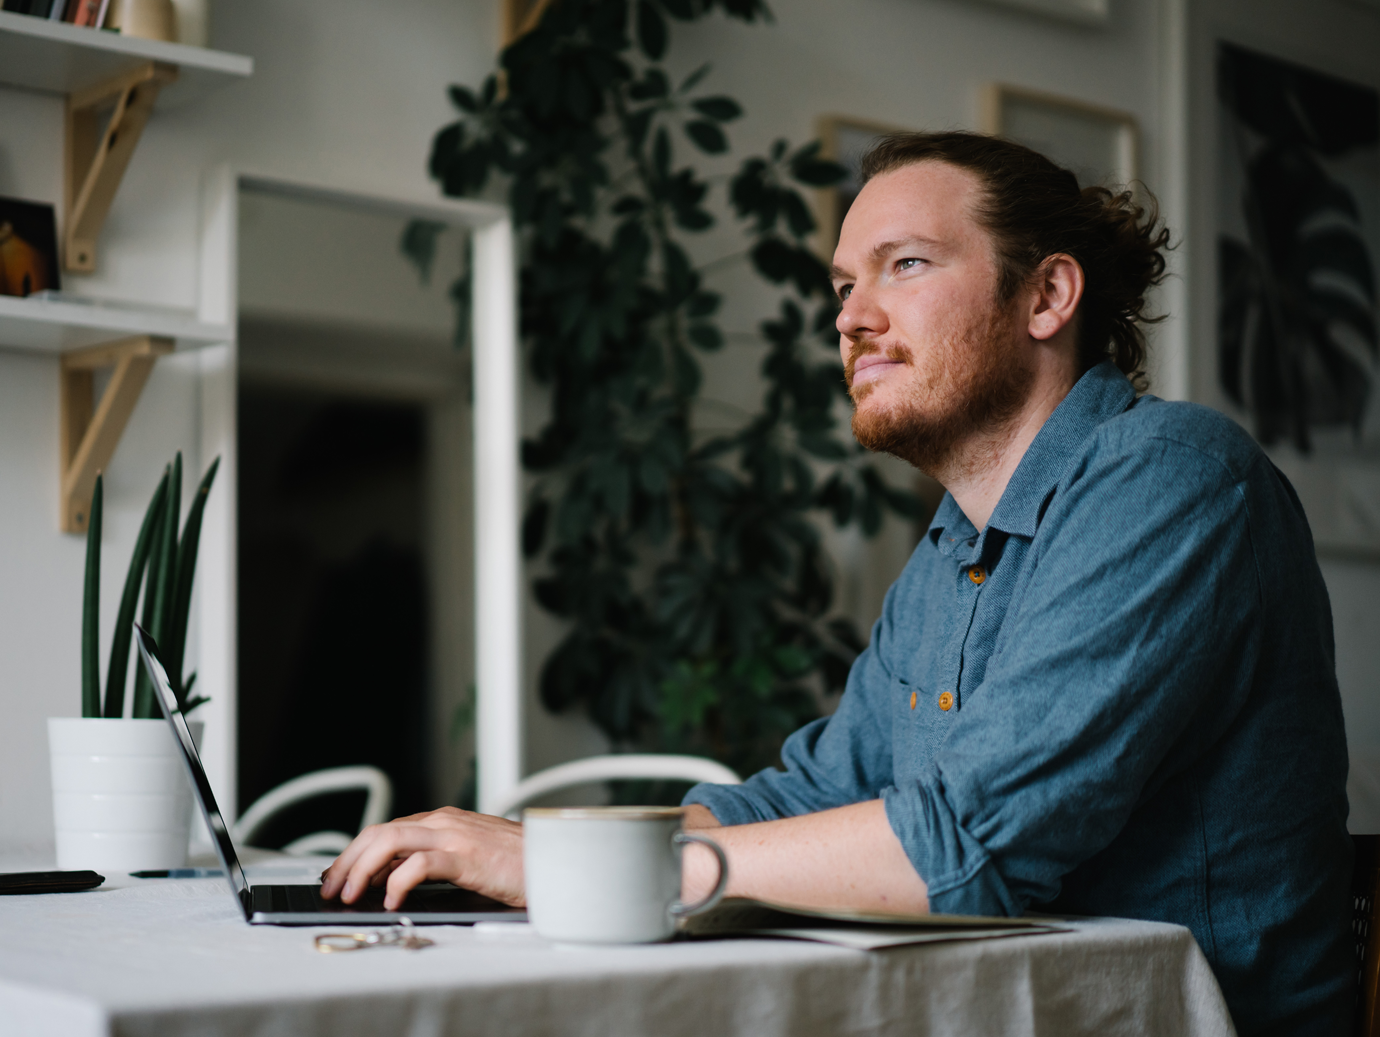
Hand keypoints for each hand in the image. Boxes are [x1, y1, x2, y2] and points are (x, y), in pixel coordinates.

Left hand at [319, 807, 524, 910]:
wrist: (557, 859)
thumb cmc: (520, 864)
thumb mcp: (470, 859)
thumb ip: (437, 861)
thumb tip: (395, 882)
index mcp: (444, 821)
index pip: (385, 830)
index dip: (354, 853)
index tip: (336, 876)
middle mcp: (444, 822)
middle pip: (379, 831)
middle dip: (347, 860)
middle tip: (332, 889)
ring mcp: (455, 836)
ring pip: (391, 840)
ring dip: (362, 868)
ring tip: (349, 894)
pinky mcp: (467, 856)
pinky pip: (420, 863)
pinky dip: (397, 881)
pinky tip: (391, 900)